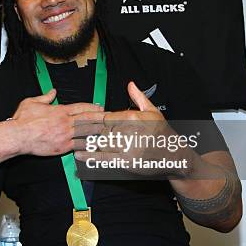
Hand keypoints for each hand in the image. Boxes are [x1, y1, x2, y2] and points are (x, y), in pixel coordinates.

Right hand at [12, 89, 104, 156]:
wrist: (18, 136)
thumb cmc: (23, 120)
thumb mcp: (32, 102)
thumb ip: (45, 97)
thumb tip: (52, 92)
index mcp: (60, 111)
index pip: (81, 107)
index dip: (92, 107)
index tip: (100, 107)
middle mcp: (65, 123)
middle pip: (87, 119)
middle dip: (100, 117)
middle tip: (109, 117)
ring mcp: (65, 136)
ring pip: (86, 132)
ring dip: (97, 130)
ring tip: (107, 130)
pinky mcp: (62, 147)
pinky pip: (79, 145)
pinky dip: (88, 144)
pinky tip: (95, 144)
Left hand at [75, 82, 193, 176]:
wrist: (174, 154)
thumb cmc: (162, 132)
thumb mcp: (153, 112)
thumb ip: (138, 98)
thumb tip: (130, 85)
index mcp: (134, 117)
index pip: (106, 117)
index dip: (93, 119)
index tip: (81, 119)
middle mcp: (130, 131)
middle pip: (101, 130)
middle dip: (88, 131)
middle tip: (72, 130)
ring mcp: (128, 147)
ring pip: (101, 143)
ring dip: (86, 143)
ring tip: (72, 142)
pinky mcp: (127, 161)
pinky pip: (105, 157)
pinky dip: (90, 157)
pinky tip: (79, 155)